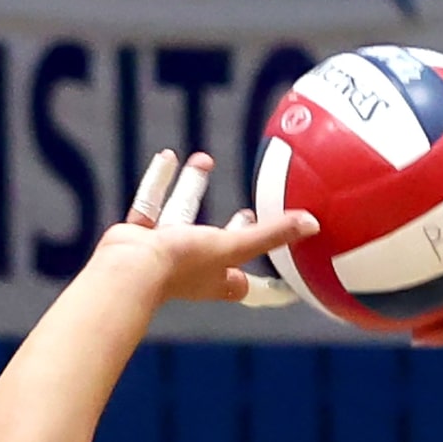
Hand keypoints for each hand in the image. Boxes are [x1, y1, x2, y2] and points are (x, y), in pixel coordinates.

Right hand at [94, 150, 317, 306]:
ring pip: (184, 215)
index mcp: (220, 280)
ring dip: (194, 187)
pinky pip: (152, 203)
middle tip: (248, 214)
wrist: (129, 271)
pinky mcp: (141, 238)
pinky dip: (160, 180)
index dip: (274, 285)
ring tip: (204, 159)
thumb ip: (271, 234)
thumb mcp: (234, 246)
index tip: (290, 281)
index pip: (256, 285)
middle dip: (236, 230)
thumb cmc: (183, 265)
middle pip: (222, 247)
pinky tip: (169, 156)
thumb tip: (313, 224)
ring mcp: (166, 254)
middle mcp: (195, 269)